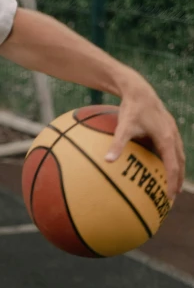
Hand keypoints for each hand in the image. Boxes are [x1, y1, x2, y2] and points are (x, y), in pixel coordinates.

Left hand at [105, 73, 184, 200]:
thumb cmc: (131, 108)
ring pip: (179, 155)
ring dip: (177, 171)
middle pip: (179, 163)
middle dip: (177, 180)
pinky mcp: (168, 128)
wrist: (138, 89)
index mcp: (166, 138)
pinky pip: (173, 149)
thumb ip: (116, 144)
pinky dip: (171, 160)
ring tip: (173, 185)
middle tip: (173, 197)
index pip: (172, 166)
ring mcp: (172, 131)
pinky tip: (162, 167)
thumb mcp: (123, 127)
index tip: (169, 197)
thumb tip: (107, 161)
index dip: (172, 182)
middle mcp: (173, 135)